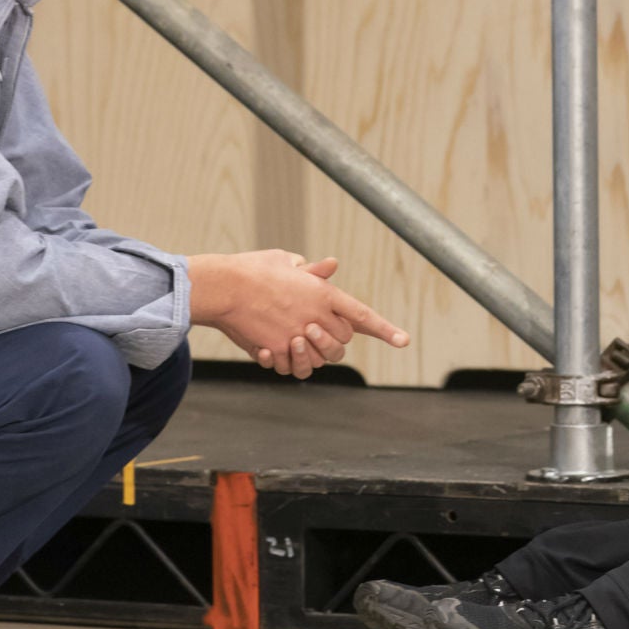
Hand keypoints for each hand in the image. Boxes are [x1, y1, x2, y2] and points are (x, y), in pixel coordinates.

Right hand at [189, 251, 410, 379]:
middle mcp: (316, 316)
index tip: (404, 340)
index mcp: (323, 293)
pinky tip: (271, 349)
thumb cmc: (253, 269)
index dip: (385, 329)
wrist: (224, 287)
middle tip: (310, 329)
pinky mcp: (279, 350)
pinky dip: (286, 362)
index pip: (362, 314)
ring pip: (322, 359)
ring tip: (295, 339)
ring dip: (312, 354)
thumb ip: (312, 270)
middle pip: (343, 340)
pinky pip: (292, 367)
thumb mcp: (286, 261)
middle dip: (333, 340)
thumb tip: (330, 265)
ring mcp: (298, 335)